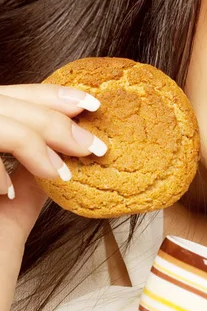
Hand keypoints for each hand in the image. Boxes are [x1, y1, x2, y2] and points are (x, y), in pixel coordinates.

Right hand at [0, 83, 104, 310]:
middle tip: (92, 143)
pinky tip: (10, 192)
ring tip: (65, 171)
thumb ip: (29, 177)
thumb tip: (59, 151)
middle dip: (50, 115)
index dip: (47, 96)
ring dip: (31, 137)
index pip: (7, 101)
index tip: (90, 106)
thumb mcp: (11, 214)